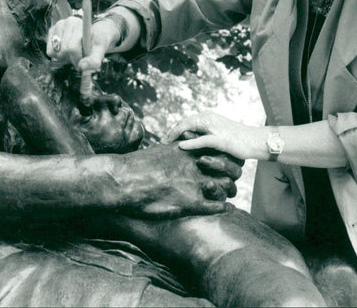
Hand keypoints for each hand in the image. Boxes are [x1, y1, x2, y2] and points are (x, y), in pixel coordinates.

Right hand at [46, 15, 119, 71]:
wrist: (90, 34)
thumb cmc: (95, 44)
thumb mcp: (99, 52)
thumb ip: (93, 61)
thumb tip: (81, 67)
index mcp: (81, 25)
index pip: (72, 48)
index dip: (76, 58)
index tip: (81, 63)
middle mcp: (67, 23)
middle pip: (64, 51)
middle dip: (72, 59)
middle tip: (79, 58)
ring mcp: (58, 26)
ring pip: (56, 52)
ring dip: (65, 57)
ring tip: (73, 53)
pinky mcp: (51, 31)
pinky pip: (50, 51)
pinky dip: (58, 55)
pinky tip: (66, 51)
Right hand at [121, 143, 241, 218]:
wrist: (124, 179)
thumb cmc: (138, 165)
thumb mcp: (162, 150)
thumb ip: (177, 149)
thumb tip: (182, 148)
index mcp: (189, 150)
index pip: (221, 149)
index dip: (227, 157)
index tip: (227, 162)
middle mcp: (195, 164)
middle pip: (228, 167)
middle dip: (232, 174)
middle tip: (231, 179)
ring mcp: (194, 183)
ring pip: (226, 186)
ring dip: (229, 191)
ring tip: (229, 195)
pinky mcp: (189, 202)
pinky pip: (216, 206)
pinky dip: (223, 207)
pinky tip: (225, 209)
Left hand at [167, 112, 263, 160]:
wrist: (256, 141)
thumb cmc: (238, 140)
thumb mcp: (218, 135)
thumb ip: (204, 135)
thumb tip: (188, 140)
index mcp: (208, 116)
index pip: (186, 120)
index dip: (174, 129)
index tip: (165, 138)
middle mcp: (210, 118)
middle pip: (185, 122)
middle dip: (172, 131)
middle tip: (161, 142)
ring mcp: (215, 127)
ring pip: (190, 127)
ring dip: (176, 134)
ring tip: (166, 142)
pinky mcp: (221, 139)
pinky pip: (202, 139)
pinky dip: (191, 143)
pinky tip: (181, 146)